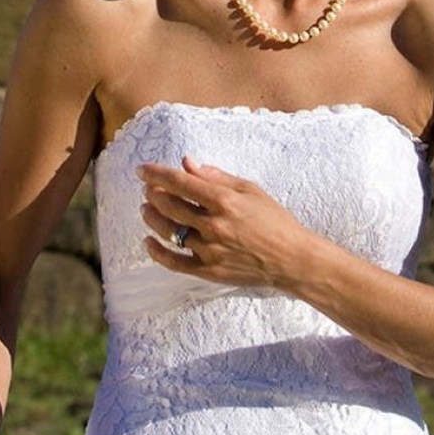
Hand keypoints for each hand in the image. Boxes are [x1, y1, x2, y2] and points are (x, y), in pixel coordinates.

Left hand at [138, 157, 309, 288]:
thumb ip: (216, 177)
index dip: (157, 174)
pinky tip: (149, 241)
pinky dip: (157, 251)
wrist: (291, 259)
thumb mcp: (249, 190)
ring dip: (152, 217)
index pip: (180, 183)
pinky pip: (174, 262)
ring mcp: (209, 250)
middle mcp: (213, 225)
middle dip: (153, 193)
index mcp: (224, 201)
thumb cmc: (274, 220)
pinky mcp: (208, 271)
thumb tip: (188, 163)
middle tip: (147, 188)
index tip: (142, 169)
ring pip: (168, 231)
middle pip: (170, 205)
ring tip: (146, 209)